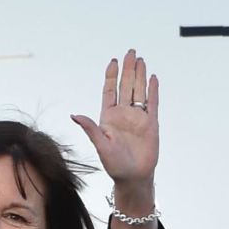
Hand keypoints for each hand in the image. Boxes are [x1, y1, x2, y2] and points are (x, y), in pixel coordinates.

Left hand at [71, 49, 159, 189]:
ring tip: (141, 59)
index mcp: (108, 117)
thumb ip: (90, 128)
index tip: (113, 61)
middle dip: (128, 69)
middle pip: (126, 86)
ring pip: (139, 91)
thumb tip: (75, 115)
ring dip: (140, 75)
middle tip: (130, 51)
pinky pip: (153, 103)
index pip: (110, 91)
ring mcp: (138, 117)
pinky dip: (153, 90)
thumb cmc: (114, 164)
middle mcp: (123, 114)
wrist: (133, 176)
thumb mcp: (100, 145)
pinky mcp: (151, 123)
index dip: (111, 75)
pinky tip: (153, 78)